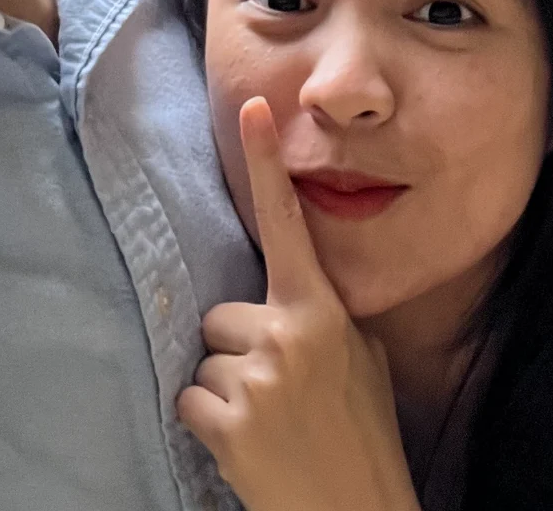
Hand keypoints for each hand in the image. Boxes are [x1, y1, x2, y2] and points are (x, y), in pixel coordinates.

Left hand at [177, 98, 419, 510]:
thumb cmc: (362, 439)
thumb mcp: (361, 361)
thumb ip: (322, 315)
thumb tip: (288, 287)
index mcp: (322, 311)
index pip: (288, 222)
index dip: (266, 162)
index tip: (251, 107)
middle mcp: (286, 333)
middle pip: (222, 313)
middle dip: (240, 349)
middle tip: (280, 393)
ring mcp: (256, 379)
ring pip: (205, 358)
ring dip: (226, 390)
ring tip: (270, 423)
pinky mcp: (226, 423)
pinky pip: (190, 400)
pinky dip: (209, 424)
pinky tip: (246, 446)